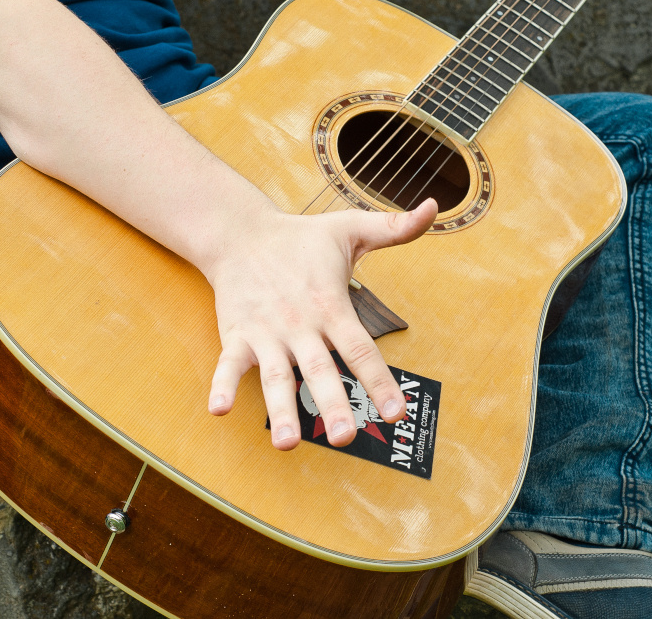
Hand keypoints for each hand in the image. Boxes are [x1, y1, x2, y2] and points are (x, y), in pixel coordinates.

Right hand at [203, 199, 436, 450]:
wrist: (239, 231)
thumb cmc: (300, 237)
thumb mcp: (351, 228)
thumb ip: (395, 228)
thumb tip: (433, 208)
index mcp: (330, 304)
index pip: (360, 349)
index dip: (379, 381)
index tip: (395, 413)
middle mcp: (299, 323)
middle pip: (318, 369)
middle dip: (331, 404)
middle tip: (345, 438)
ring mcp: (266, 332)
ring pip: (274, 376)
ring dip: (281, 409)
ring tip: (287, 443)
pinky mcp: (237, 335)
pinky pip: (228, 364)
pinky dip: (222, 385)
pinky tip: (219, 410)